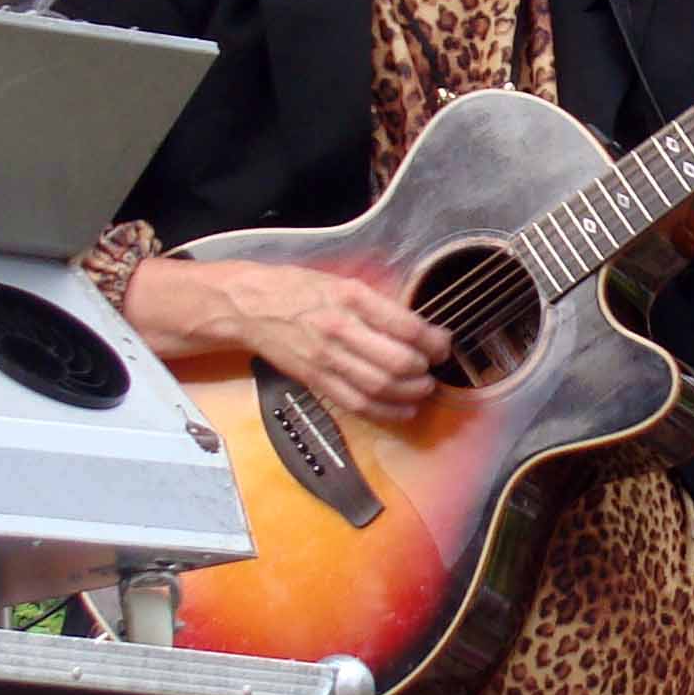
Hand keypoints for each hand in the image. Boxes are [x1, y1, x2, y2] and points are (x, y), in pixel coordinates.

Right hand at [126, 255, 448, 426]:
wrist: (250, 306)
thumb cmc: (300, 289)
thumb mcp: (342, 283)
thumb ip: (378, 305)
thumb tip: (419, 328)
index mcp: (352, 297)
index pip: (406, 326)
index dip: (434, 341)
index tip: (443, 344)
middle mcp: (340, 328)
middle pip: (396, 362)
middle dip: (424, 371)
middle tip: (434, 369)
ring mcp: (327, 358)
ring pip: (379, 387)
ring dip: (410, 394)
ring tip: (423, 389)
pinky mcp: (316, 380)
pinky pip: (357, 403)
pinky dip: (386, 412)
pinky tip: (403, 410)